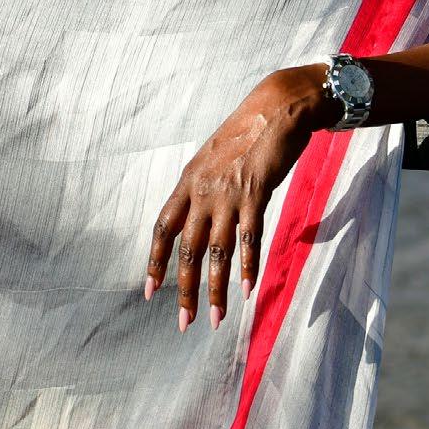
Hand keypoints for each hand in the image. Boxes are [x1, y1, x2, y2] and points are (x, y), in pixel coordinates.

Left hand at [143, 64, 338, 331]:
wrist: (277, 107)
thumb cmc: (249, 132)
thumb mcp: (214, 158)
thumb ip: (204, 186)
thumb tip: (199, 214)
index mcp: (189, 181)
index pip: (163, 229)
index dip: (155, 262)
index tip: (151, 292)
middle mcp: (203, 190)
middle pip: (187, 249)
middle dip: (184, 290)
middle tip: (184, 322)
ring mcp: (228, 193)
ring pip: (217, 252)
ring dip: (216, 289)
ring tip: (217, 318)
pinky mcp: (255, 194)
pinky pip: (249, 238)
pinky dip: (247, 266)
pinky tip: (247, 290)